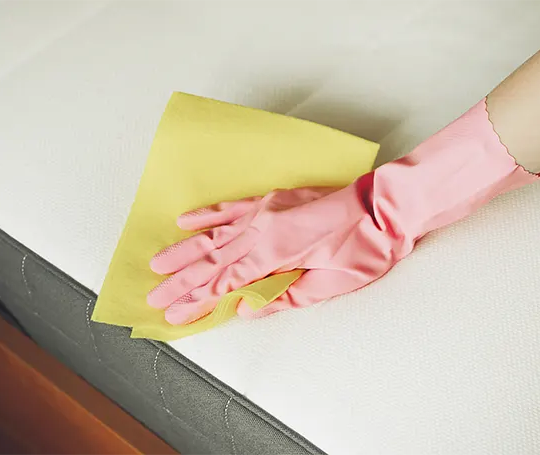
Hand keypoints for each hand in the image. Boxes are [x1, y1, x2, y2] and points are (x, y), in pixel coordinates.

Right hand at [148, 98, 539, 324]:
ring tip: (157, 262)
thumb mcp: (330, 283)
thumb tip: (248, 308)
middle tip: (152, 295)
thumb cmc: (367, 246)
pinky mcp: (275, 198)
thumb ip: (284, 296)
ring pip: (215, 233)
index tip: (173, 314)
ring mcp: (266, 210)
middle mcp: (263, 228)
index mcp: (275, 252)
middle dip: (181, 280)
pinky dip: (209, 213)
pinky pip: (234, 206)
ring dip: (185, 250)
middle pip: (212, 259)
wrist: (387, 206)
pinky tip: (188, 219)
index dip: (197, 301)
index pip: (225, 282)